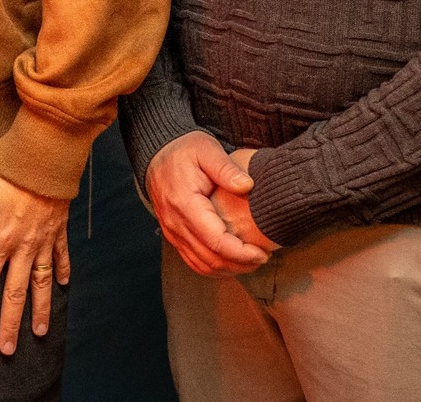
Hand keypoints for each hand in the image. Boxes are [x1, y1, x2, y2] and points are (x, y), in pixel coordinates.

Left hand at [0, 162, 70, 355]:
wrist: (43, 155)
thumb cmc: (6, 170)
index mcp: (0, 241)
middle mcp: (23, 248)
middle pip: (15, 294)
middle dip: (10, 325)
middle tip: (7, 350)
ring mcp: (44, 241)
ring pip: (41, 283)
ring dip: (40, 309)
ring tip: (40, 332)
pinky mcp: (58, 229)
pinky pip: (60, 256)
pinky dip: (61, 272)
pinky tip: (62, 286)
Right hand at [144, 132, 271, 276]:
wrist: (157, 154)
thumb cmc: (184, 151)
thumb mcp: (206, 150)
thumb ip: (226, 168)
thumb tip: (248, 185)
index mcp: (184, 204)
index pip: (216, 241)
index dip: (241, 253)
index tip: (263, 253)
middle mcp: (175, 223)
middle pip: (210, 259)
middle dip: (240, 264)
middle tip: (263, 258)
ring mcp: (172, 232)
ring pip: (201, 265)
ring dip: (229, 269)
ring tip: (251, 262)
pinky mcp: (173, 235)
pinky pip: (193, 261)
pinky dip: (214, 268)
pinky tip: (232, 263)